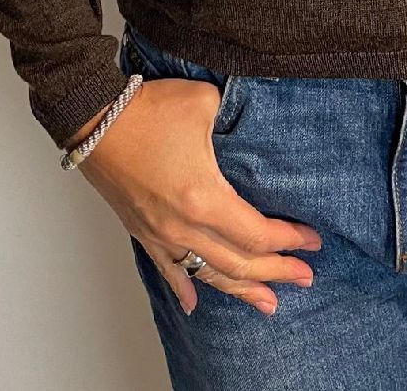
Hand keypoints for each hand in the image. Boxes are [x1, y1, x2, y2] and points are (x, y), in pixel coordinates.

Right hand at [72, 75, 322, 315]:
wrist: (94, 118)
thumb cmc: (148, 109)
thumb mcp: (205, 103)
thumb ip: (235, 119)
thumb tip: (250, 123)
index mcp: (204, 198)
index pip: (257, 233)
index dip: (288, 241)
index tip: (312, 241)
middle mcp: (183, 226)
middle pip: (240, 263)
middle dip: (277, 272)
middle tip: (305, 276)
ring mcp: (161, 233)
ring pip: (209, 274)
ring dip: (242, 290)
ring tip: (269, 302)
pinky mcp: (142, 231)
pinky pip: (167, 269)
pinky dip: (184, 287)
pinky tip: (193, 304)